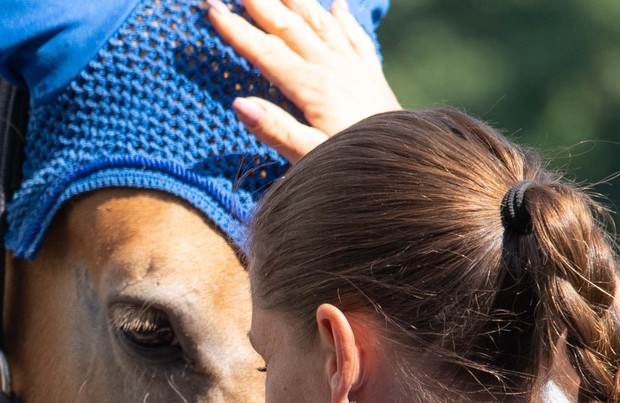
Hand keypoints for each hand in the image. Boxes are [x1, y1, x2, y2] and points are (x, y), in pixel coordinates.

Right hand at [207, 0, 401, 160]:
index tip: (212, 9)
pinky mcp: (372, 77)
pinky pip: (355, 39)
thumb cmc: (354, 165)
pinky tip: (337, 4)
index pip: (265, 52)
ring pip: (320, 24)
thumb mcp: (309, 156)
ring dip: (296, 1)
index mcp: (312, 87)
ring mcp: (354, 69)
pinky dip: (344, 19)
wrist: (407, 168)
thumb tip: (238, 103)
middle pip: (289, 28)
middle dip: (259, 4)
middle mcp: (333, 69)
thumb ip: (275, 130)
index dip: (237, 30)